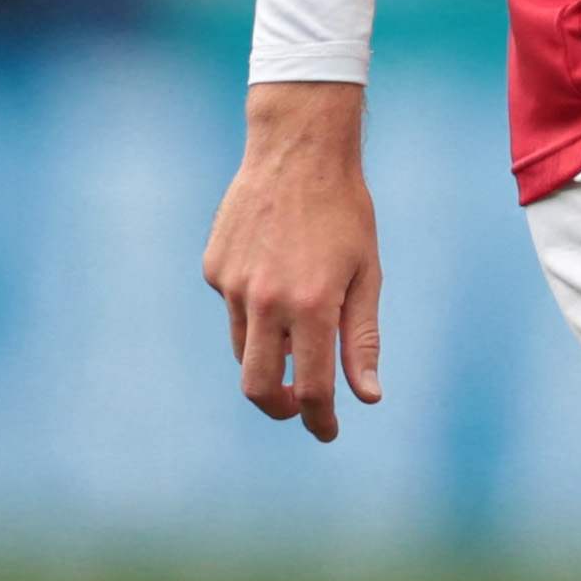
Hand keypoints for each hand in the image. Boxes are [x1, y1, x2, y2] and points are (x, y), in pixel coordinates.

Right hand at [206, 84, 383, 440]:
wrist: (298, 149)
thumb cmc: (345, 212)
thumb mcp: (367, 275)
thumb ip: (362, 339)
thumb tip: (365, 397)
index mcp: (310, 305)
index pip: (310, 389)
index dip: (319, 420)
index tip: (327, 430)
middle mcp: (265, 300)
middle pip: (257, 386)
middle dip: (278, 407)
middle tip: (299, 406)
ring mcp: (232, 284)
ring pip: (242, 349)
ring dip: (268, 356)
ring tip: (298, 326)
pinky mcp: (214, 267)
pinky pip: (232, 309)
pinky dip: (254, 311)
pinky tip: (276, 273)